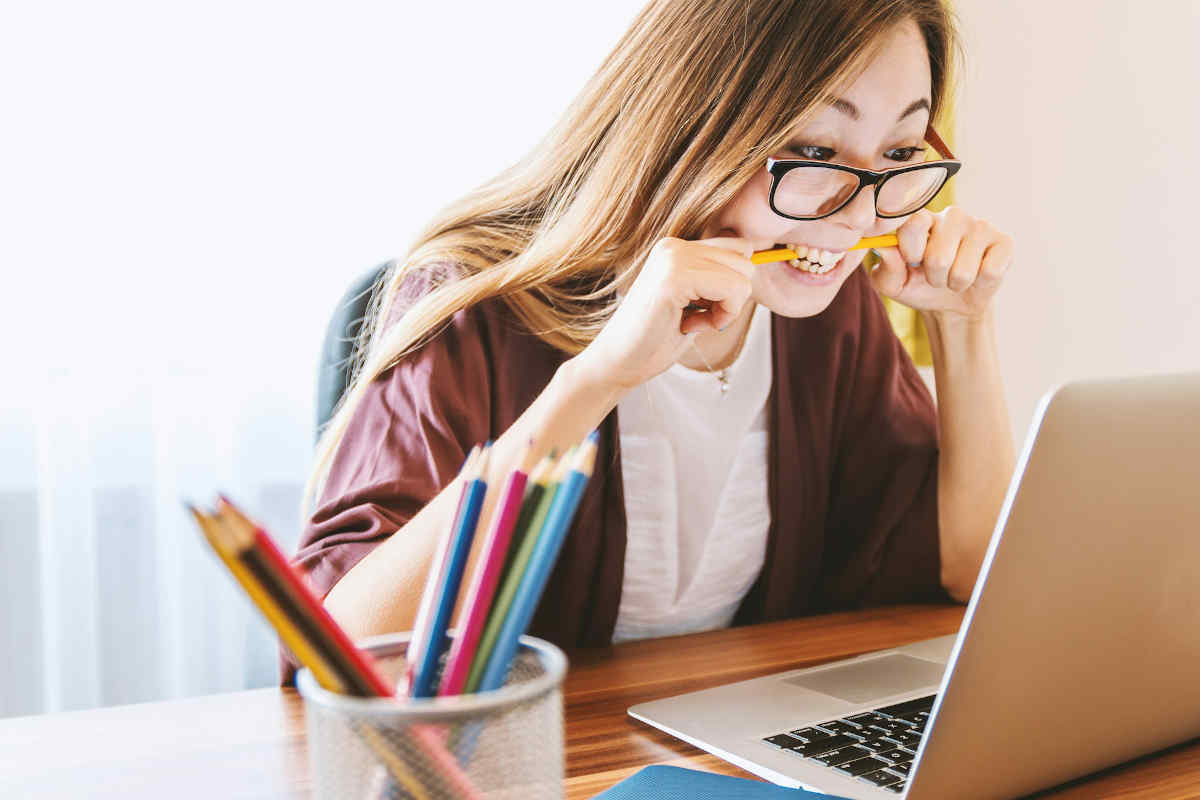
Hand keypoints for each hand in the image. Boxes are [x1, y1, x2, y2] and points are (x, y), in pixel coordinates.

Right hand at [573, 236, 754, 391]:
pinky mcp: (674, 277)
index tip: (704, 309)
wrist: (617, 364)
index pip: (739, 248)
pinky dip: (722, 316)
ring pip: (743, 275)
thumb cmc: (655, 340)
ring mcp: (673, 258)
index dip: (733, 286)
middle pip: (746, 259)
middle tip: (698, 318)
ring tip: (691, 322)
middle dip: (732, 297)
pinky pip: (733, 289)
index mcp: (676, 247)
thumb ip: (717, 279)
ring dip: (727, 309)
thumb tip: (755, 263)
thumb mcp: (694, 302)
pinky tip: (689, 326)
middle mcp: (674, 245)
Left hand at [869, 206, 1012, 320]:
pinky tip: (978, 276)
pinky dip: (980, 284)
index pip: (913, 224)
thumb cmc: (918, 286)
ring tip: (955, 278)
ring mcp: (980, 226)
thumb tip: (882, 247)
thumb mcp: (892, 283)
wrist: (951, 304)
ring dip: (956, 284)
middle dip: (934, 278)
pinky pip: (990, 272)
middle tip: (936, 276)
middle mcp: (952, 216)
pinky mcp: (1003, 242)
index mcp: (922, 218)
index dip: (910, 251)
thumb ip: (885, 266)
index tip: (912, 262)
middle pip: (939, 257)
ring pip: (964, 270)